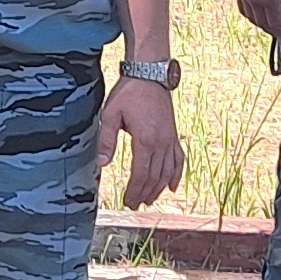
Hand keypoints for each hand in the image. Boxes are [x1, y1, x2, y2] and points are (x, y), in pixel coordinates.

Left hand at [99, 76, 183, 209]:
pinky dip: (177, 174)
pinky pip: (179, 158)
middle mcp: (161, 142)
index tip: (128, 201)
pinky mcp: (173, 134)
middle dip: (145, 193)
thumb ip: (107, 140)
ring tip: (149, 200)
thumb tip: (101, 164)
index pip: (141, 174)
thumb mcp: (111, 114)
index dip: (135, 190)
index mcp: (145, 140)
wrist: (150, 74)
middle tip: (135, 205)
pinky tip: (172, 187)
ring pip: (168, 171)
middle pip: (155, 176)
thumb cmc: (129, 92)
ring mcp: (170, 139)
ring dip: (158, 188)